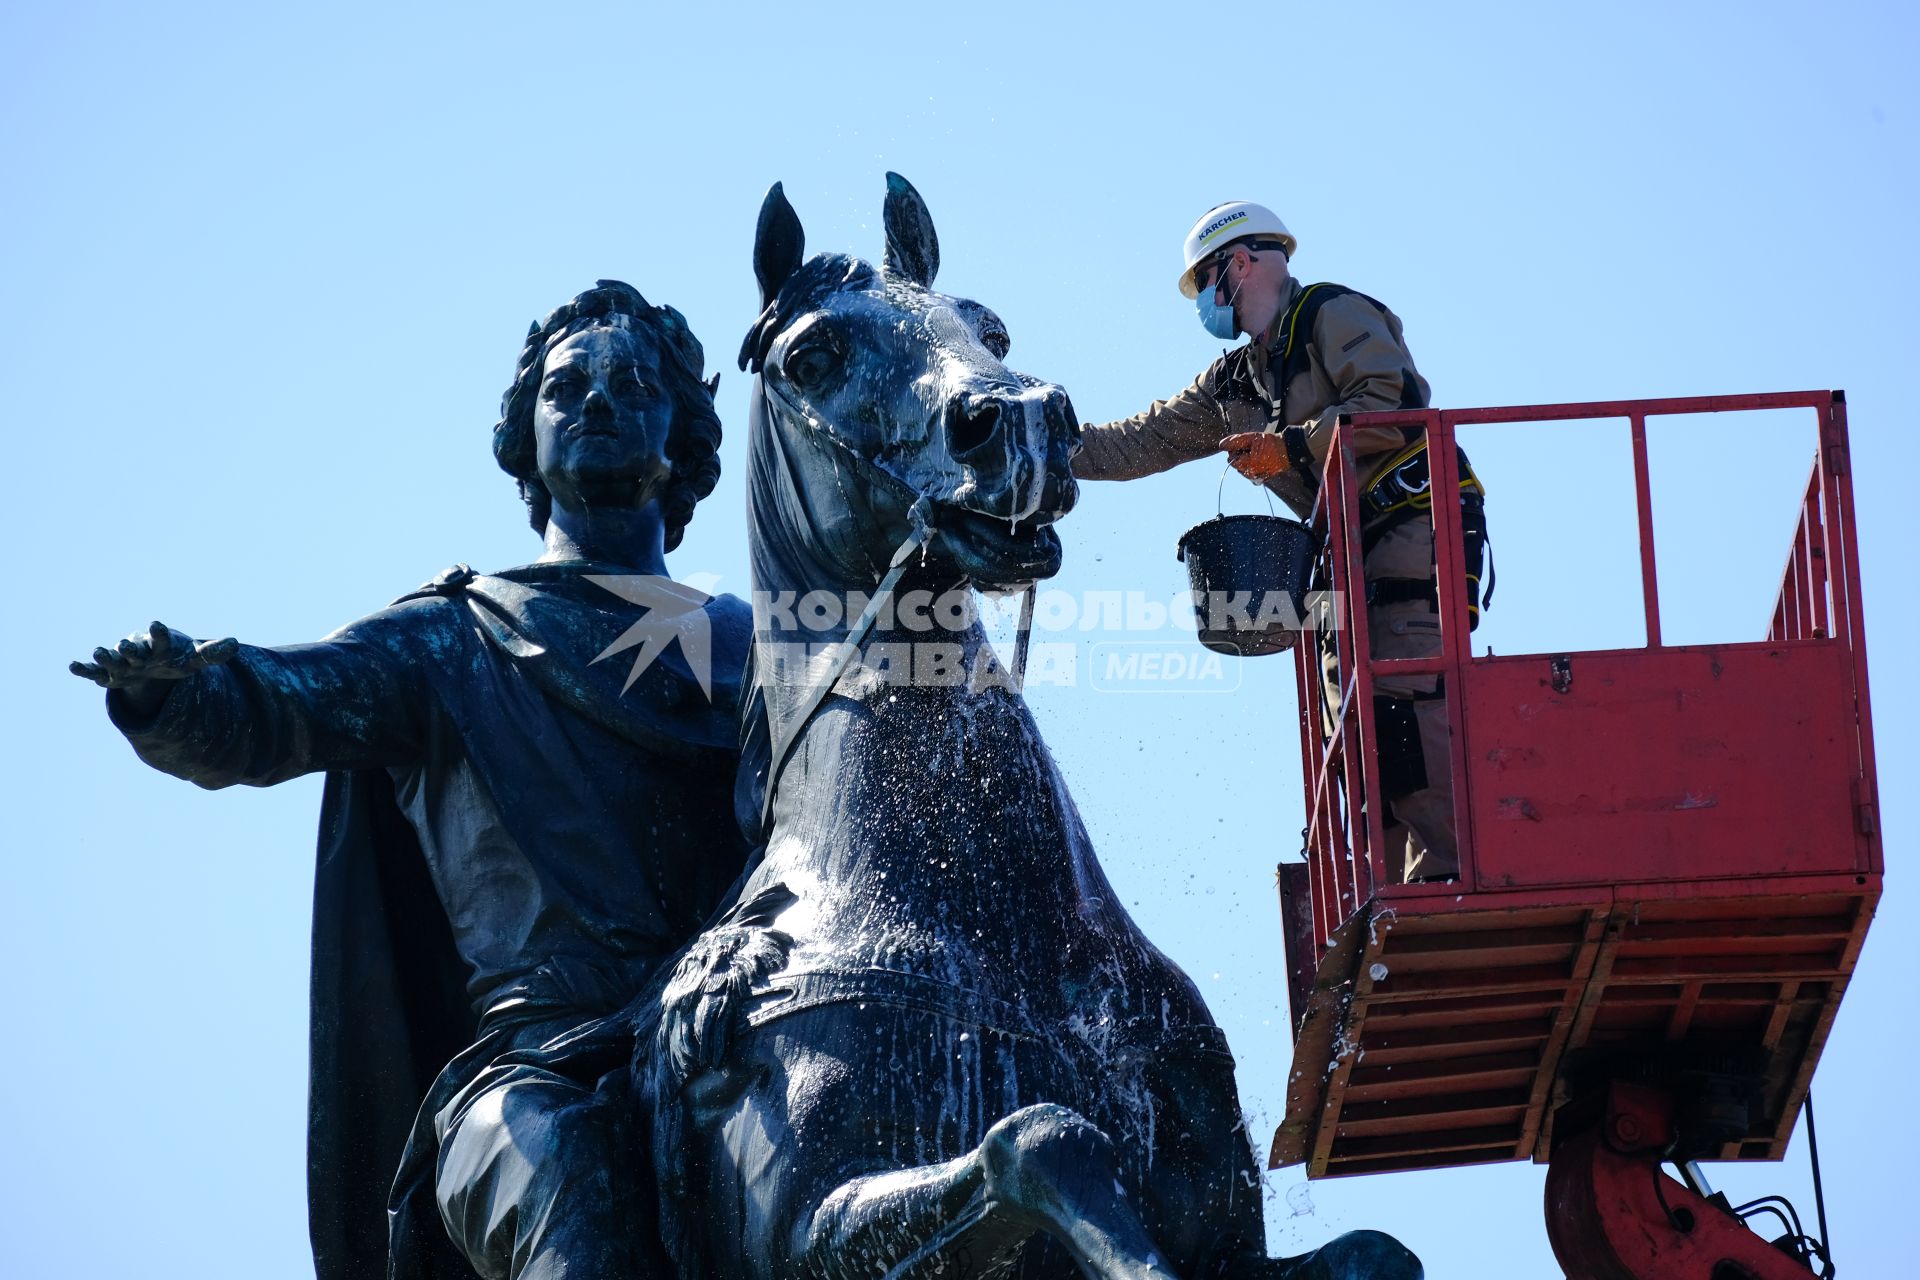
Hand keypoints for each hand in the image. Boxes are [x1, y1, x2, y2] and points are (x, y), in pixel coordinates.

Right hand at [70, 621, 237, 716]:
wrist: (154, 662)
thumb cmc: (176, 658)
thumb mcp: (195, 659)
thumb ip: (213, 652)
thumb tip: (236, 644)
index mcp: (161, 646)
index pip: (163, 639)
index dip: (161, 633)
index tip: (157, 625)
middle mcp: (140, 653)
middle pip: (135, 650)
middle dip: (130, 648)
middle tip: (126, 645)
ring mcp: (124, 663)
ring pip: (114, 659)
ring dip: (107, 656)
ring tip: (99, 652)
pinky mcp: (111, 674)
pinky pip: (96, 672)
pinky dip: (85, 670)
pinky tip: (72, 667)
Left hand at [1220, 432, 1290, 482]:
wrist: (1288, 450)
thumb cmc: (1270, 443)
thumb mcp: (1252, 437)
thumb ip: (1235, 441)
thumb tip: (1221, 445)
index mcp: (1247, 464)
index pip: (1231, 460)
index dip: (1236, 451)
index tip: (1246, 446)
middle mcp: (1250, 474)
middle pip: (1236, 465)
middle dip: (1241, 456)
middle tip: (1252, 449)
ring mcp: (1256, 478)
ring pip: (1242, 470)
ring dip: (1246, 462)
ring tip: (1258, 454)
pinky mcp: (1261, 480)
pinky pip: (1250, 473)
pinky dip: (1252, 467)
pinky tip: (1260, 461)